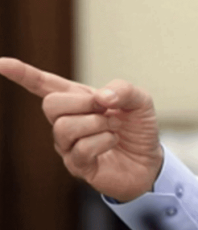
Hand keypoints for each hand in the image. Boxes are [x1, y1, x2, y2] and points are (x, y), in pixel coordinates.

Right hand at [0, 57, 162, 201]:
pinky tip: (113, 142)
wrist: (150, 161)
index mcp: (78, 100)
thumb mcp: (140, 100)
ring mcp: (67, 145)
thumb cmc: (138, 128)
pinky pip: (80, 149)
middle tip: (107, 109)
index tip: (1, 64)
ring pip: (64, 128)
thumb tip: (100, 97)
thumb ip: (123, 89)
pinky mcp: (76, 165)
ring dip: (97, 123)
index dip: (22, 73)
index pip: (43, 84)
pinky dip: (104, 141)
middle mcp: (66, 122)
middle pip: (50, 104)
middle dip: (82, 103)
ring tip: (113, 127)